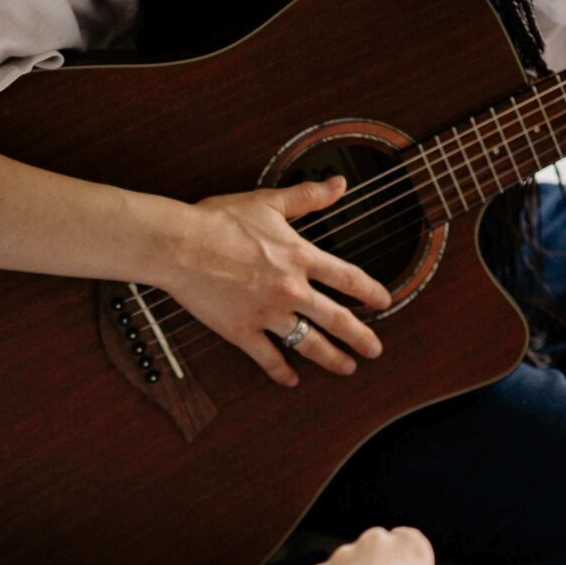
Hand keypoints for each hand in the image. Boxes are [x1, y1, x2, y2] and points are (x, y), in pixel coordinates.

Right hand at [163, 178, 391, 386]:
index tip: (384, 301)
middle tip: (375, 349)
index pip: (347, 277)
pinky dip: (281, 372)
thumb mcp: (268, 202)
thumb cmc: (219, 220)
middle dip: (361, 336)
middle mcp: (290, 289)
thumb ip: (307, 196)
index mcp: (299, 257)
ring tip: (347, 367)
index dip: (371, 291)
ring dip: (332, 358)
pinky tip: (291, 380)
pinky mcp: (242, 331)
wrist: (180, 244)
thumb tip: (338, 184)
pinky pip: (268, 358)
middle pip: (337, 318)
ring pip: (309, 343)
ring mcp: (267, 313)